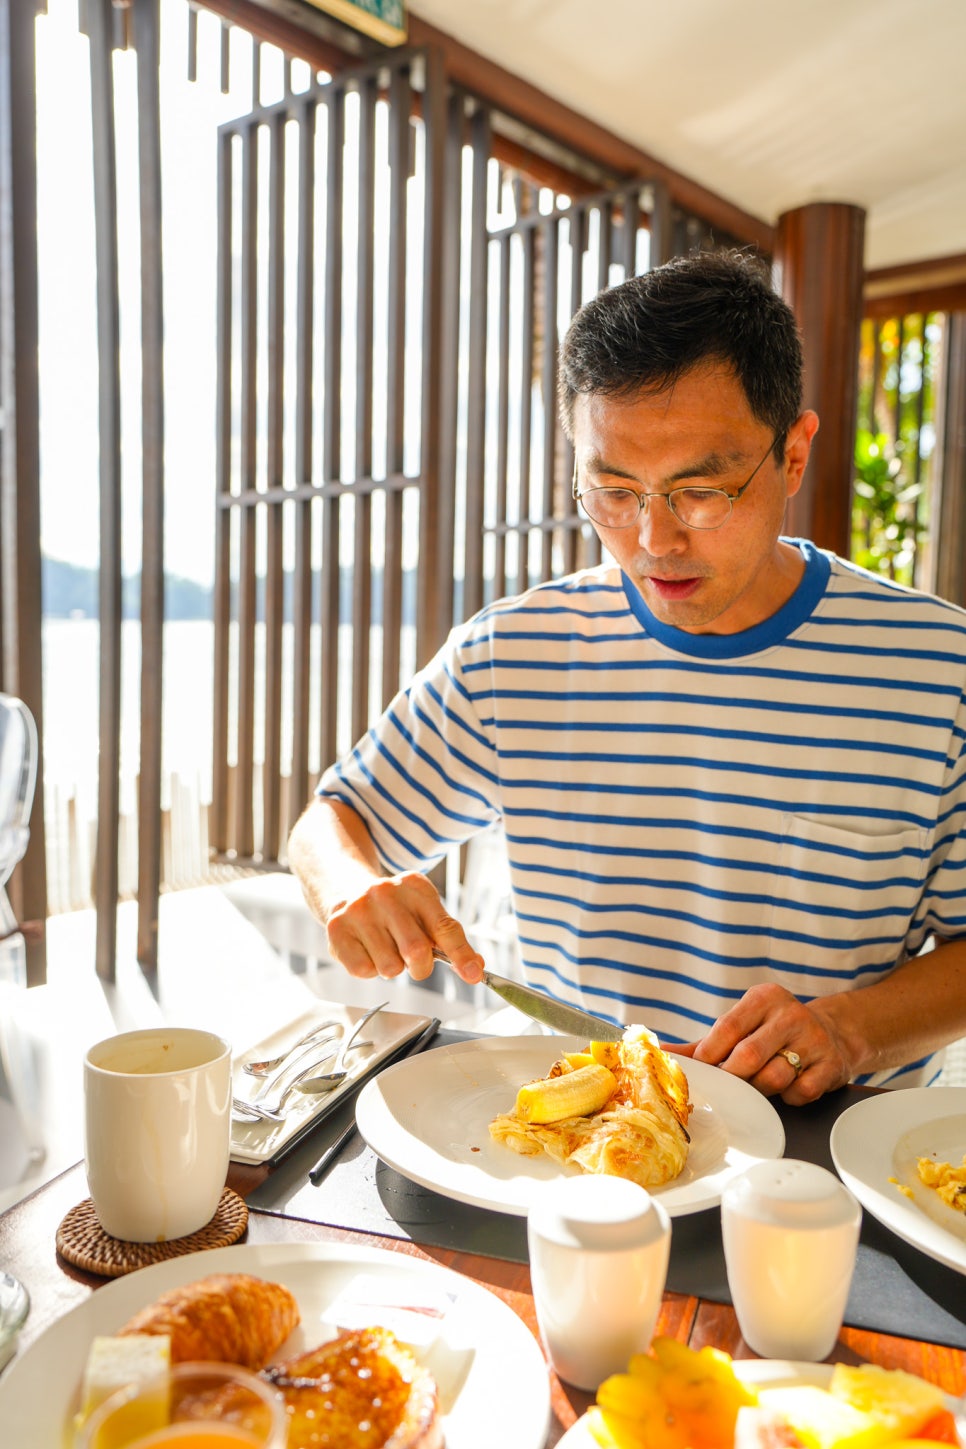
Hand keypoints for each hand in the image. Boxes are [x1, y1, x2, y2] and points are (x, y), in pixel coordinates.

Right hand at [325, 870, 484, 984]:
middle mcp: (386, 893)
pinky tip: (366, 949)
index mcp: (415, 886)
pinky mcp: (337, 929)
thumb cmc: (393, 909)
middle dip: (420, 967)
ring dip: (392, 967)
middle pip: (417, 951)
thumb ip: (448, 938)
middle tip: (413, 961)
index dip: (461, 954)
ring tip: (384, 947)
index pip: (444, 926)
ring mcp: (359, 909)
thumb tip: (475, 967)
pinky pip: (364, 970)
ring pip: (390, 967)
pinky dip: (370, 969)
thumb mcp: (423, 912)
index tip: (473, 975)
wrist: (345, 889)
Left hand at [678, 982, 854, 1102]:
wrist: (832, 1032)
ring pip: (773, 1078)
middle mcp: (790, 1014)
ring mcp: (814, 1039)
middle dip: (733, 1077)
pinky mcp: (831, 1065)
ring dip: (760, 1089)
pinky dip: (788, 1097)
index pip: (728, 1028)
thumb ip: (703, 1043)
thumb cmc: (772, 1031)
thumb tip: (661, 1054)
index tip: (704, 1071)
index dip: (711, 1055)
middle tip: (730, 1084)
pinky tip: (788, 1086)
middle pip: (748, 1056)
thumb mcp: (743, 1024)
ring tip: (760, 1081)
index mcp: (764, 998)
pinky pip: (800, 1093)